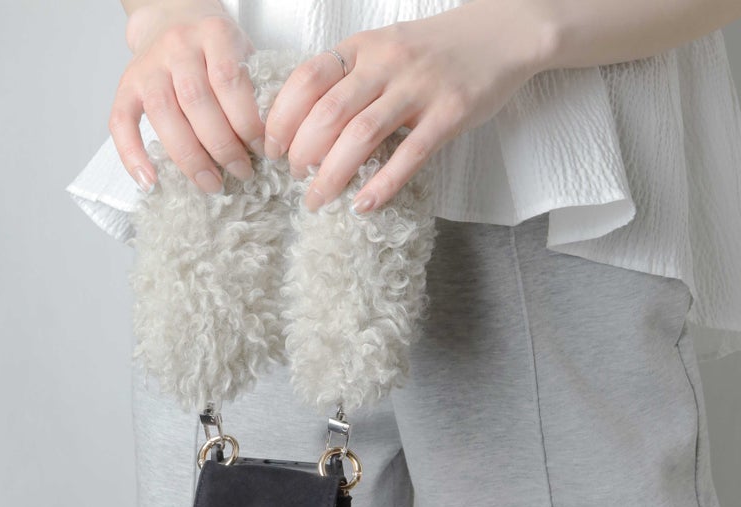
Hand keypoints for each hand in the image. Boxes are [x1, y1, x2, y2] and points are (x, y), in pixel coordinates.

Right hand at [109, 1, 265, 194]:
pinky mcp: (127, 85)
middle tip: (242, 172)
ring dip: (190, 157)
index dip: (247, 121)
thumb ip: (254, 91)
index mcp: (214, 33)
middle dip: (223, 146)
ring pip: (164, 114)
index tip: (262, 150)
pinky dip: (132, 154)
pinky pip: (122, 121)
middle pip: (196, 102)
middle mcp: (177, 46)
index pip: (229, 81)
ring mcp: (149, 65)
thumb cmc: (216, 50)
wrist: (174, 17)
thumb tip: (268, 144)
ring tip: (212, 183)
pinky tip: (149, 180)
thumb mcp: (243, 54)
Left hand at [263, 0, 555, 212]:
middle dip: (303, 153)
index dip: (282, 117)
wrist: (500, 34)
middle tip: (297, 179)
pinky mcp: (450, 113)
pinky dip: (382, 184)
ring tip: (318, 199)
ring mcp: (419, 88)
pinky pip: (409, 155)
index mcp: (363, 48)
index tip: (272, 149)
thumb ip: (348, 80)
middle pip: (328, 112)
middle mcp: (386, 63)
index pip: (307, 79)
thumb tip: (303, 125)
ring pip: (361, 135)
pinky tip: (364, 205)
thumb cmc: (434, 51)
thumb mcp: (383, 51)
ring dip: (332, 174)